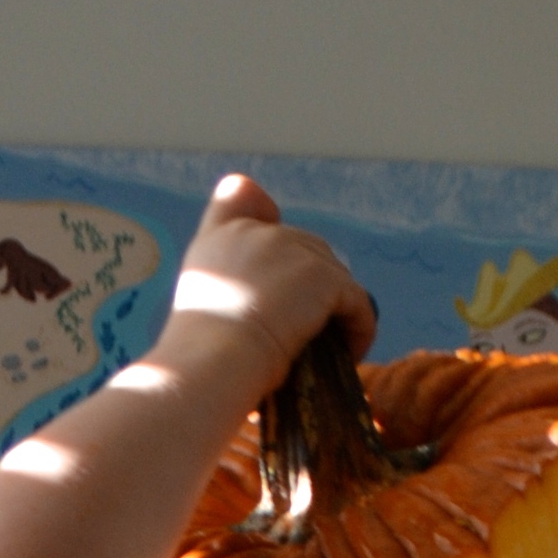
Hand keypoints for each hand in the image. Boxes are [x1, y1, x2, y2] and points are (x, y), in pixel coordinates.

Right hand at [172, 173, 374, 377]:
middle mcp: (255, 233)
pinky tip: (352, 354)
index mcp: (220, 239)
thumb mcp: (196, 313)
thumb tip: (255, 319)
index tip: (271, 244)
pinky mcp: (323, 276)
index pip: (240, 195)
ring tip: (337, 348)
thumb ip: (225, 295)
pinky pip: (358, 301)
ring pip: (334, 275)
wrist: (214, 361)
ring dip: (340, 310)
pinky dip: (360, 328)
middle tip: (315, 331)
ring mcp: (291, 248)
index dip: (262, 213)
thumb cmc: (203, 359)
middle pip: (306, 247)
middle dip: (315, 287)